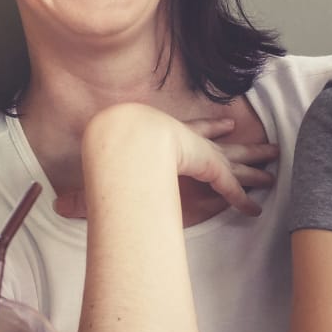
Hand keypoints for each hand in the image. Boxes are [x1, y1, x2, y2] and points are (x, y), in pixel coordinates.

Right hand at [54, 115, 277, 220]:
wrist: (132, 136)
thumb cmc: (115, 148)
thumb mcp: (101, 172)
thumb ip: (86, 192)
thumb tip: (57, 205)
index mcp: (170, 137)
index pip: (194, 130)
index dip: (208, 128)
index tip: (224, 124)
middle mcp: (192, 142)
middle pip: (223, 146)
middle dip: (244, 147)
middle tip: (267, 146)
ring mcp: (203, 154)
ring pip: (236, 163)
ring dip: (254, 168)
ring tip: (274, 169)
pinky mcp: (210, 168)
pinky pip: (231, 186)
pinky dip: (242, 197)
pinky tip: (255, 207)